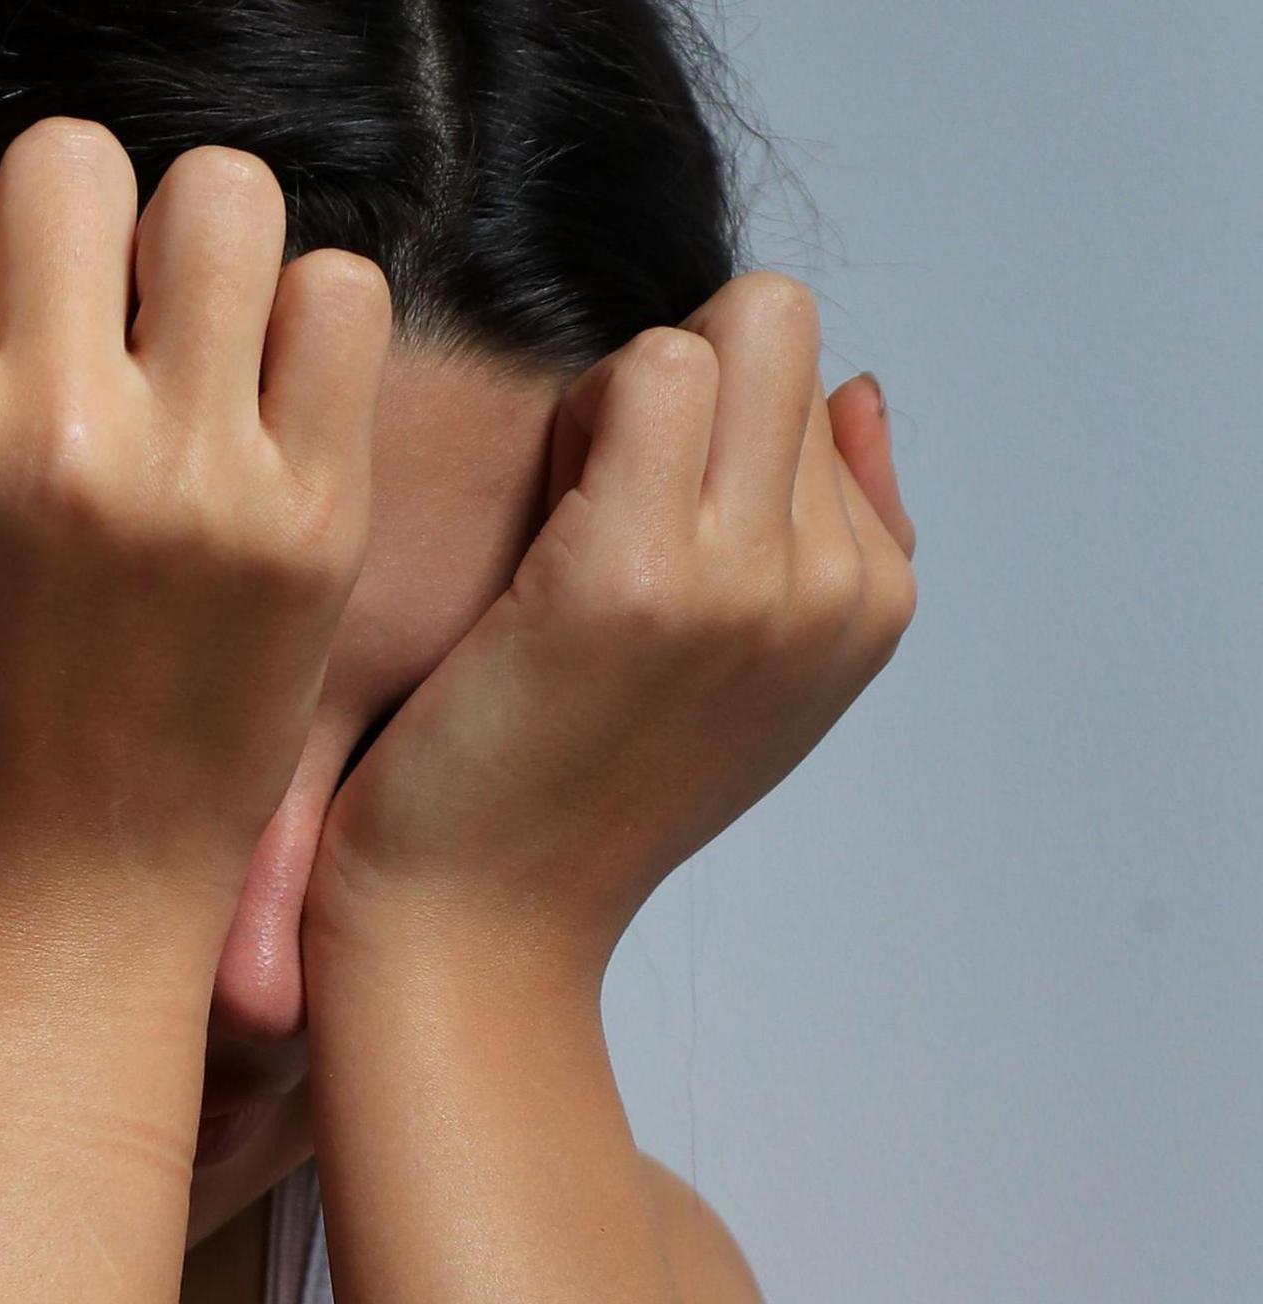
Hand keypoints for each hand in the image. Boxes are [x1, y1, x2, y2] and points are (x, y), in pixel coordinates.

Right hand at [0, 111, 394, 926]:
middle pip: (74, 158)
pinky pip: (341, 295)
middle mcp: (54, 431)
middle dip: (60, 225)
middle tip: (61, 333)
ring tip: (160, 338)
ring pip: (222, 195)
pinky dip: (299, 318)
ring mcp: (196, 475)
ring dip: (186, 243)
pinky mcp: (312, 517)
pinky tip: (242, 394)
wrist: (41, 876)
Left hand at [307, 271, 918, 968]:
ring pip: (722, 336)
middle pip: (777, 334)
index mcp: (870, 602)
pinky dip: (572, 411)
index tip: (635, 531)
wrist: (472, 929)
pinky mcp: (634, 573)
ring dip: (619, 390)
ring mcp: (749, 578)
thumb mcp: (744, 680)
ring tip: (557, 515)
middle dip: (678, 376)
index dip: (703, 427)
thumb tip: (859, 388)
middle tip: (590, 494)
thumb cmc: (568, 794)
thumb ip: (826, 535)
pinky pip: (648, 370)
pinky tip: (522, 522)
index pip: (812, 385)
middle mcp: (833, 587)